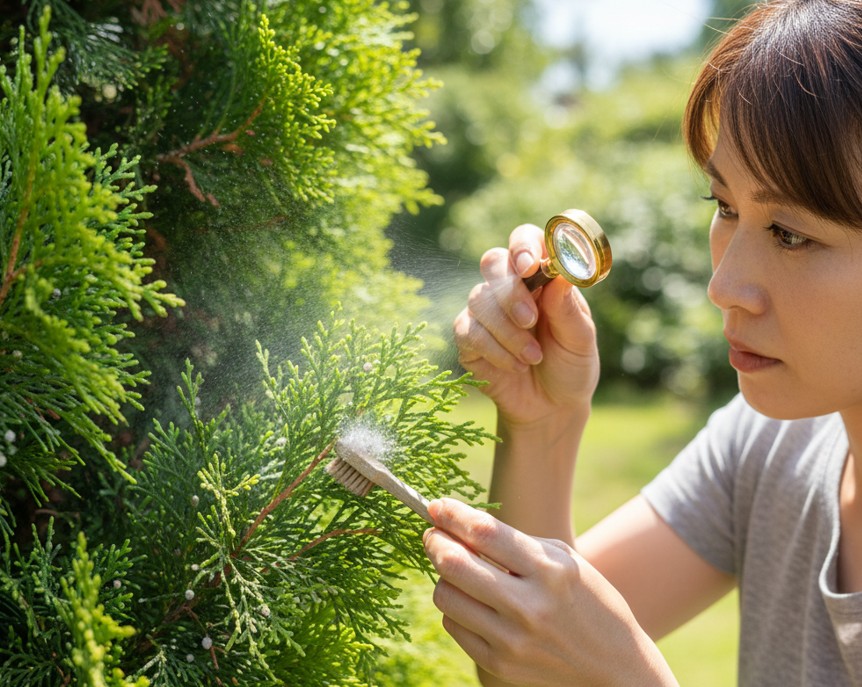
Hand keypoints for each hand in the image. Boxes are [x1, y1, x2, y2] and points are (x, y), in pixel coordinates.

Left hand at [424, 499, 677, 686]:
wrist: (615, 669)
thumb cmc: (587, 601)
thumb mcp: (563, 561)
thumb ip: (514, 543)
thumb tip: (458, 525)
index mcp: (550, 570)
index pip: (484, 533)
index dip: (452, 515)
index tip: (436, 506)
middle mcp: (529, 605)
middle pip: (454, 564)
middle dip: (435, 541)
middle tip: (434, 534)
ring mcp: (512, 640)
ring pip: (446, 596)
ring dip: (445, 577)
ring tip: (460, 572)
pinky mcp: (500, 665)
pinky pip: (454, 626)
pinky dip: (456, 609)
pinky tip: (474, 603)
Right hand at [453, 223, 599, 427]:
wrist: (552, 408)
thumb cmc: (571, 366)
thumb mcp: (580, 340)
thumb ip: (568, 308)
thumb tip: (561, 274)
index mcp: (541, 277)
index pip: (524, 240)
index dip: (523, 245)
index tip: (530, 266)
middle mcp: (510, 287)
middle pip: (493, 262)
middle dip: (510, 291)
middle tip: (530, 320)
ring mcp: (485, 312)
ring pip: (479, 299)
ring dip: (508, 332)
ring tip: (533, 357)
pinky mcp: (468, 338)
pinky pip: (468, 331)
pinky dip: (494, 350)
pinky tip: (515, 366)